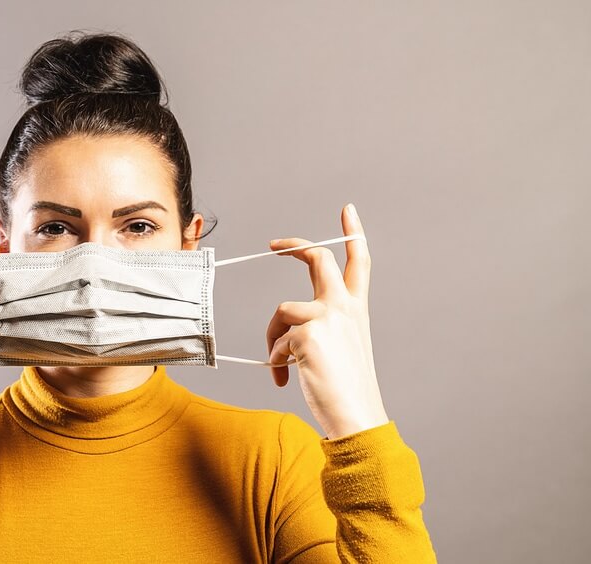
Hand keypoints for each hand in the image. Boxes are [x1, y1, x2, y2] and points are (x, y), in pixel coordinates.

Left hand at [265, 203, 387, 438]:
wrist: (355, 416)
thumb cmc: (346, 388)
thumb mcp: (341, 348)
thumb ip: (320, 326)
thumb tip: (286, 326)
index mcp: (356, 309)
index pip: (358, 262)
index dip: (352, 233)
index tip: (347, 210)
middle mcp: (344, 307)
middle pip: (318, 260)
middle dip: (294, 246)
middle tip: (274, 245)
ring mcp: (326, 317)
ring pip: (282, 311)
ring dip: (273, 338)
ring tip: (281, 364)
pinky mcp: (307, 334)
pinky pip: (276, 341)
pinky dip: (275, 361)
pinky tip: (286, 378)